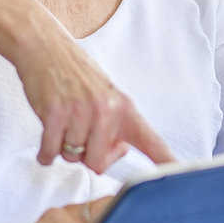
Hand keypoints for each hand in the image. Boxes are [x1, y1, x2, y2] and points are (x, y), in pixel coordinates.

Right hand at [0, 0, 173, 172]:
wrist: (44, 47)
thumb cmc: (75, 74)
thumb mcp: (105, 95)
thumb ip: (114, 125)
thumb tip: (115, 153)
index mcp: (125, 108)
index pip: (150, 140)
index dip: (165, 161)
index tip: (178, 174)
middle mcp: (106, 111)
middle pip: (98, 163)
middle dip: (85, 156)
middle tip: (78, 133)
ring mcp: (79, 113)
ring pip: (71, 157)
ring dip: (62, 147)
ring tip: (61, 122)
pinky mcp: (53, 114)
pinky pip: (50, 153)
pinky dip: (45, 153)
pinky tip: (46, 139)